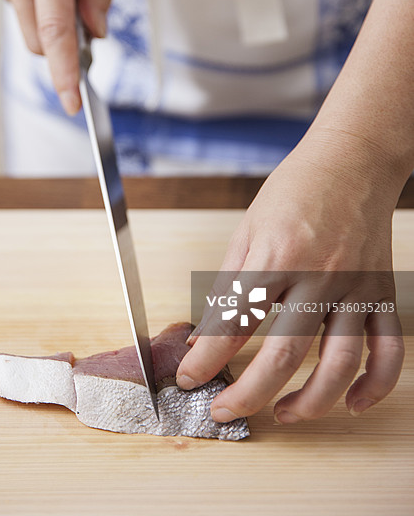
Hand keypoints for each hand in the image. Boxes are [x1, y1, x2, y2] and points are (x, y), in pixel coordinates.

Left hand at [176, 128, 404, 423]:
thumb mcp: (248, 230)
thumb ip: (227, 286)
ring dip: (311, 402)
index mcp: (276, 256)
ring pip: (338, 363)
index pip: (234, 323)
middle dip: (248, 394)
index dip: (206, 360)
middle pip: (283, 355)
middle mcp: (318, 275)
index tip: (189, 379)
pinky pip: (387, 349)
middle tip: (225, 411)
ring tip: (284, 415)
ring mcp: (355, 286)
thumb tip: (204, 337)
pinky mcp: (381, 292)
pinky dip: (374, 385)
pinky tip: (350, 403)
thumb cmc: (294, 190)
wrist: (352, 160)